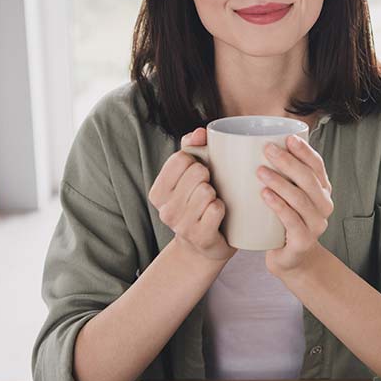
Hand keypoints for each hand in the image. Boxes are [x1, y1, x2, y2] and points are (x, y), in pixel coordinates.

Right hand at [148, 128, 234, 262]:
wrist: (204, 247)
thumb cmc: (199, 204)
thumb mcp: (190, 176)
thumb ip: (191, 148)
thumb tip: (199, 133)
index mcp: (158, 192)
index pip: (180, 158)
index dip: (196, 161)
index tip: (199, 174)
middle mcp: (165, 210)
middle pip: (197, 172)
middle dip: (209, 177)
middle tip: (209, 190)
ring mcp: (181, 226)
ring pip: (207, 191)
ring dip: (216, 194)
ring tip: (212, 203)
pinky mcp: (200, 237)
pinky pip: (216, 209)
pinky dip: (222, 209)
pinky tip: (218, 217)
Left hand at [258, 134, 334, 276]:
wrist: (289, 259)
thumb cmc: (284, 222)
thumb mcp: (288, 196)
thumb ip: (283, 175)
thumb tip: (259, 143)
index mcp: (322, 190)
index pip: (317, 166)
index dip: (304, 151)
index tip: (287, 137)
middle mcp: (324, 206)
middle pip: (308, 179)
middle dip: (288, 162)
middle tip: (267, 149)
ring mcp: (316, 225)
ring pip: (300, 199)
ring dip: (280, 182)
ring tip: (260, 171)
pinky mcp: (304, 242)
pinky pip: (292, 221)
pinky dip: (278, 206)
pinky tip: (265, 194)